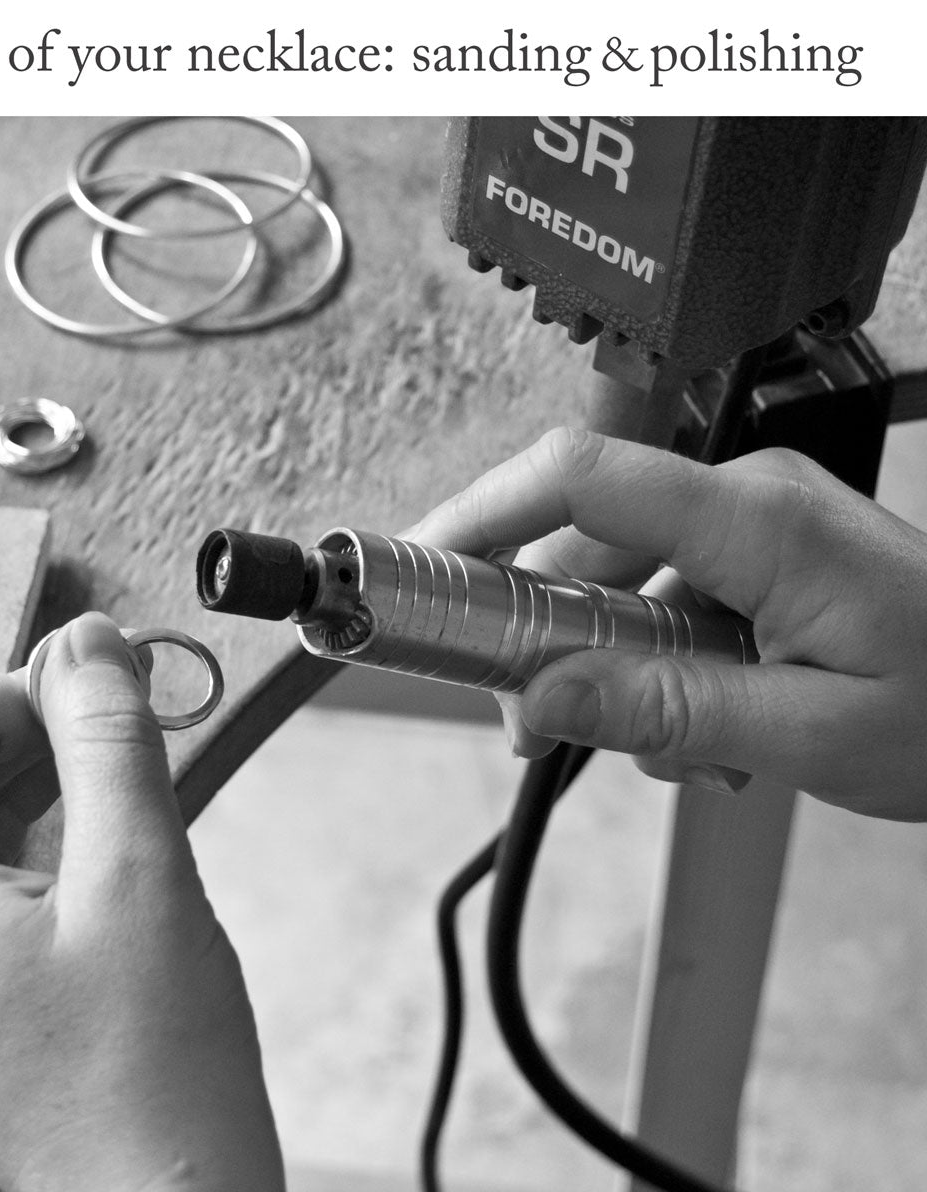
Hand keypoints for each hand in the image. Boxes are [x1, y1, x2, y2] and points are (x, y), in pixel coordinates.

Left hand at [0, 613, 283, 1191]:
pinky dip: (40, 842)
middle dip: (33, 736)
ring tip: (127, 804)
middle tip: (126, 741)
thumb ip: (107, 734)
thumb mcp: (138, 868)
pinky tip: (106, 857)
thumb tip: (90, 641)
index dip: (13, 688)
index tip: (98, 697)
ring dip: (45, 787)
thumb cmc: (148, 1071)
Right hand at [407, 427, 926, 820]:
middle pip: (579, 539)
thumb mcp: (808, 734)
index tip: (421, 570)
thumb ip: (667, 710)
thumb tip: (542, 700)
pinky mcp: (752, 550)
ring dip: (606, 666)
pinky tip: (697, 726)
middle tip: (528, 721)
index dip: (480, 514)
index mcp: (759, 521)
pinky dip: (649, 662)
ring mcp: (748, 520)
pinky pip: (658, 594)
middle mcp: (745, 498)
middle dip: (537, 633)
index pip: (579, 479)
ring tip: (669, 750)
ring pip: (614, 579)